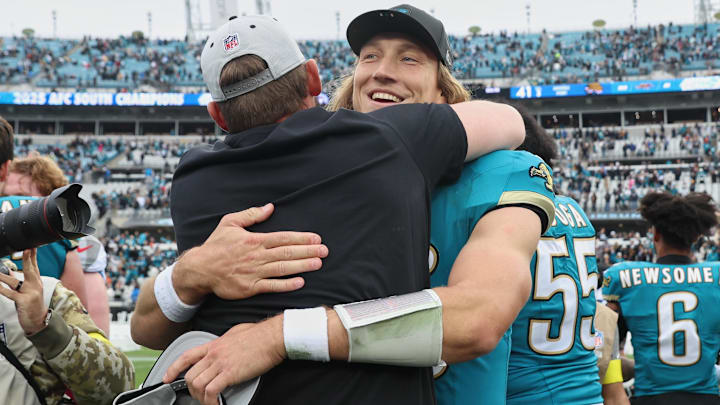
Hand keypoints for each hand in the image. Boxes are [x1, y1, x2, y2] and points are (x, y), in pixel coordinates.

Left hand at [0, 249, 48, 334]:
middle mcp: (34, 286)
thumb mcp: (29, 292)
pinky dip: (2, 289)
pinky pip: (10, 294)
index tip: (31, 247)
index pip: (35, 266)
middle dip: (28, 259)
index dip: (33, 256)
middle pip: (31, 270)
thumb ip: (20, 281)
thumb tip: (9, 272)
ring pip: (15, 282)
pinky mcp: (24, 301)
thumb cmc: (32, 305)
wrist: (39, 321)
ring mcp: (30, 293)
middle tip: (26, 249)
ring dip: (3, 276)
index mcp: (36, 282)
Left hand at [162, 316, 284, 404]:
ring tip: (209, 402)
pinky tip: (217, 404)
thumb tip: (226, 344)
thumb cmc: (259, 334)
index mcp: (214, 344)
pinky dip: (211, 401)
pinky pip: (211, 391)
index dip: (173, 369)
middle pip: (190, 375)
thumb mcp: (236, 333)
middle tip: (199, 396)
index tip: (167, 378)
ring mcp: (220, 364)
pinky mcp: (230, 373)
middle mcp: (213, 354)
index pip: (186, 357)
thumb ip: (226, 341)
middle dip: (191, 390)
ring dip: (201, 398)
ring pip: (197, 385)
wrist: (272, 337)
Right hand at [174, 203, 328, 303]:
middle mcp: (256, 256)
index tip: (316, 238)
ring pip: (282, 268)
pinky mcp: (250, 288)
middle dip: (308, 251)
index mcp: (254, 240)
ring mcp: (254, 272)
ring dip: (302, 266)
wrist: (199, 269)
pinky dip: (286, 284)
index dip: (301, 238)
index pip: (283, 238)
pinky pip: (271, 286)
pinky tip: (300, 282)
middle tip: (325, 250)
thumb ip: (251, 214)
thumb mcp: (230, 223)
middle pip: (287, 252)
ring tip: (318, 263)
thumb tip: (270, 207)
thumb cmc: (216, 246)